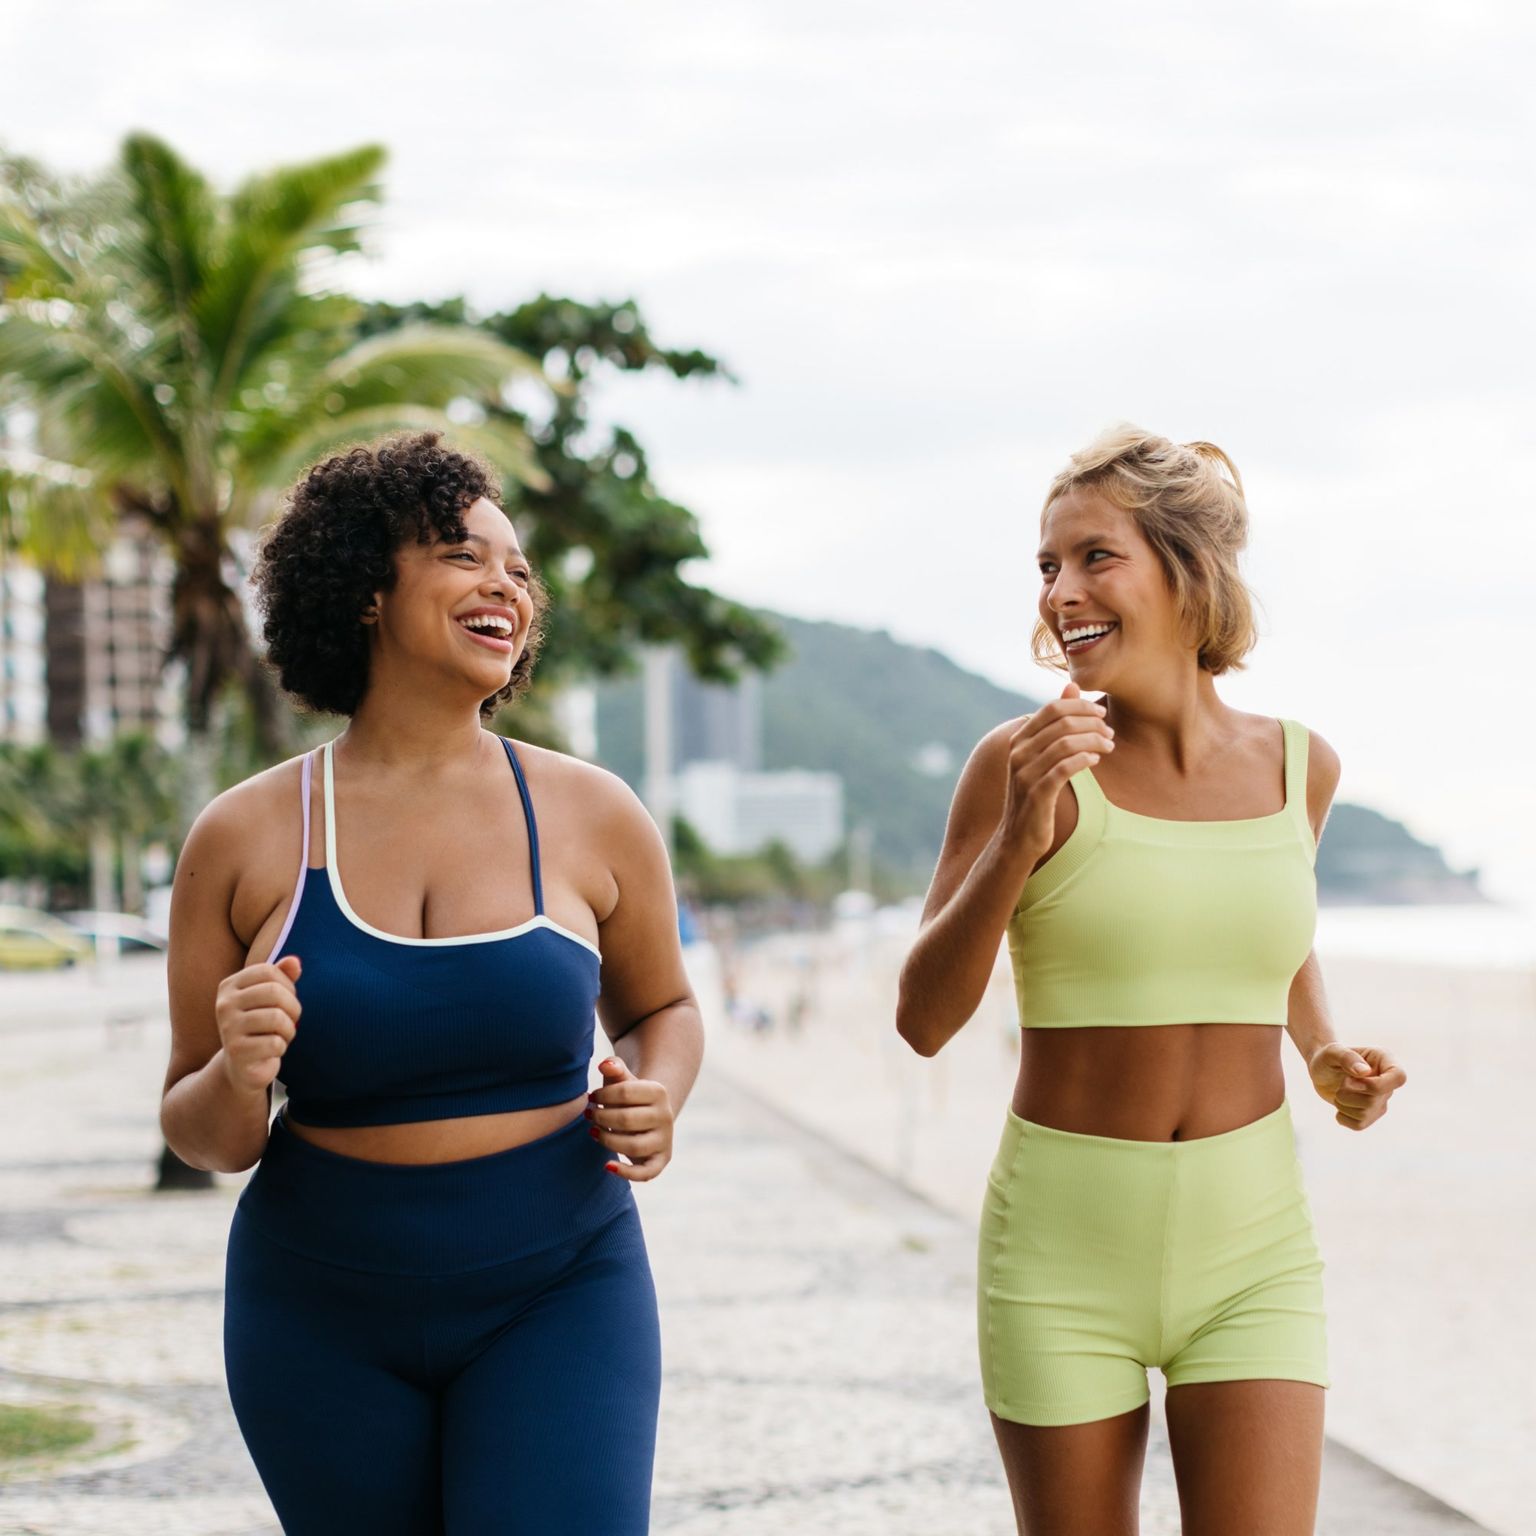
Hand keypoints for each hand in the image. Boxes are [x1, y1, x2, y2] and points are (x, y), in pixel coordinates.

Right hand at [216, 955, 300, 1096]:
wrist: (242, 1067)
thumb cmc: (261, 1027)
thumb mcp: (271, 999)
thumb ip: (283, 976)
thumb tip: (295, 961)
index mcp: (229, 986)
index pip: (269, 971)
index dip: (288, 986)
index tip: (286, 1001)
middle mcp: (224, 1004)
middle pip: (274, 992)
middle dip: (293, 1008)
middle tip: (289, 1021)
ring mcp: (227, 1028)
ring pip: (277, 1018)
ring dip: (288, 1030)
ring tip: (280, 1036)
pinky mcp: (236, 1051)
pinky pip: (275, 1043)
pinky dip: (281, 1048)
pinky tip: (270, 1051)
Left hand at [585, 1057, 673, 1181]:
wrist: (649, 1115)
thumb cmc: (629, 1096)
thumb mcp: (623, 1080)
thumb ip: (614, 1068)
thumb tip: (605, 1065)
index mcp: (659, 1091)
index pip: (624, 1092)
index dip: (603, 1095)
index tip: (591, 1097)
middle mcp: (666, 1116)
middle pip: (626, 1119)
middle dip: (601, 1117)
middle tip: (589, 1115)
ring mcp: (665, 1139)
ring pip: (633, 1146)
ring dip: (607, 1140)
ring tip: (593, 1132)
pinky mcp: (661, 1160)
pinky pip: (646, 1173)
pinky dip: (626, 1172)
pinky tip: (607, 1165)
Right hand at [1000, 682, 1114, 858]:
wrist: (1017, 837)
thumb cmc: (1035, 794)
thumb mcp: (1042, 756)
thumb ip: (1055, 723)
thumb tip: (1071, 686)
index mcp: (1019, 740)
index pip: (1052, 708)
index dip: (1081, 706)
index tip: (1101, 714)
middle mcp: (1018, 753)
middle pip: (1062, 723)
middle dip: (1092, 723)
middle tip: (1110, 731)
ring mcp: (1025, 773)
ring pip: (1066, 743)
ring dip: (1094, 741)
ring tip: (1109, 745)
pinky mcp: (1037, 793)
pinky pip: (1065, 768)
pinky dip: (1085, 759)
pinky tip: (1097, 760)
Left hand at [1309, 1043, 1405, 1130]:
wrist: (1321, 1072)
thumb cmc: (1328, 1057)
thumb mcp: (1332, 1052)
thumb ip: (1347, 1058)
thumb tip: (1365, 1072)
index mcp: (1384, 1060)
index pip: (1398, 1077)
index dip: (1377, 1085)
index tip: (1353, 1080)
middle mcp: (1387, 1082)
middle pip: (1375, 1099)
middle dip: (1348, 1093)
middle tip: (1340, 1083)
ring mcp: (1381, 1100)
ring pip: (1365, 1114)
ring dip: (1342, 1103)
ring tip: (1339, 1092)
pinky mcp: (1371, 1115)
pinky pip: (1358, 1125)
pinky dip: (1342, 1117)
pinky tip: (1340, 1105)